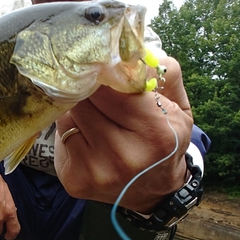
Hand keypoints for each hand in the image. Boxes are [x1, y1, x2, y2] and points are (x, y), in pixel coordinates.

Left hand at [54, 57, 192, 213]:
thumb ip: (161, 72)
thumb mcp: (177, 106)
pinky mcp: (74, 180)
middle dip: (88, 88)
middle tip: (95, 86)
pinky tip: (86, 134)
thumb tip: (127, 48)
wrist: (153, 191)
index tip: (102, 65)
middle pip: (85, 100)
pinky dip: (71, 128)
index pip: (112, 87)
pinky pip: (61, 136)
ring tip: (95, 113)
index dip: (104, 72)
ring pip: (68, 116)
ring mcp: (95, 171)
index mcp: (155, 134)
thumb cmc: (164, 141)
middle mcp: (123, 157)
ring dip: (78, 108)